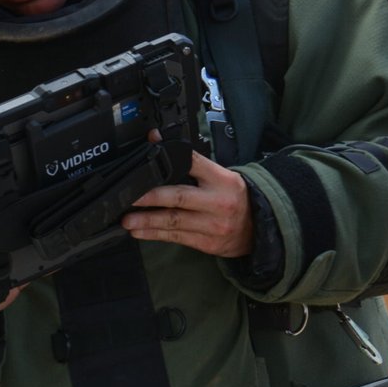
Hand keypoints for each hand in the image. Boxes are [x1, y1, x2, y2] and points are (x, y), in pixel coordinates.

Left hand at [120, 152, 253, 256]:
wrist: (259, 227)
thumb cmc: (234, 197)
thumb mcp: (221, 176)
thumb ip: (193, 164)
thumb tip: (160, 144)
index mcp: (221, 179)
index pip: (193, 162)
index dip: (172, 156)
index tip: (152, 150)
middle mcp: (217, 202)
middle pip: (179, 197)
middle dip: (151, 198)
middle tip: (131, 198)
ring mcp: (212, 225)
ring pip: (174, 222)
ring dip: (148, 221)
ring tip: (128, 220)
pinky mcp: (206, 243)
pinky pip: (177, 237)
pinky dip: (156, 234)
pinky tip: (140, 232)